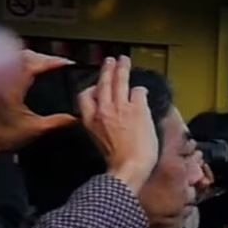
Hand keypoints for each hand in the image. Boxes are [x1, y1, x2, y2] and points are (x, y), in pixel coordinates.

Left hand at [0, 47, 73, 159]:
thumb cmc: (5, 136)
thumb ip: (58, 121)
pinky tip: (34, 72)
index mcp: (12, 90)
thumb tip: (76, 116)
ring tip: (49, 66)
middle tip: (60, 64)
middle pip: (24, 57)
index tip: (65, 64)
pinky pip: (12, 66)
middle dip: (44, 58)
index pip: (31, 66)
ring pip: (16, 59)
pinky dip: (25, 64)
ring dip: (34, 59)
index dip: (49, 62)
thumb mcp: (36, 130)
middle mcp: (4, 81)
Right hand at [79, 59, 155, 190]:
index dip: (90, 89)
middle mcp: (103, 110)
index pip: (84, 97)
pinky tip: (142, 90)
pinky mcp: (138, 109)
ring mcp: (121, 108)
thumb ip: (100, 124)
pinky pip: (138, 92)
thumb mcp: (98, 139)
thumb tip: (107, 117)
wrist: (129, 166)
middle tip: (110, 60)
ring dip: (122, 69)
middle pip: (103, 83)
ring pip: (120, 81)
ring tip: (124, 60)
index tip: (95, 86)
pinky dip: (140, 90)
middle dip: (107, 70)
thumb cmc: (116, 159)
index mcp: (90, 120)